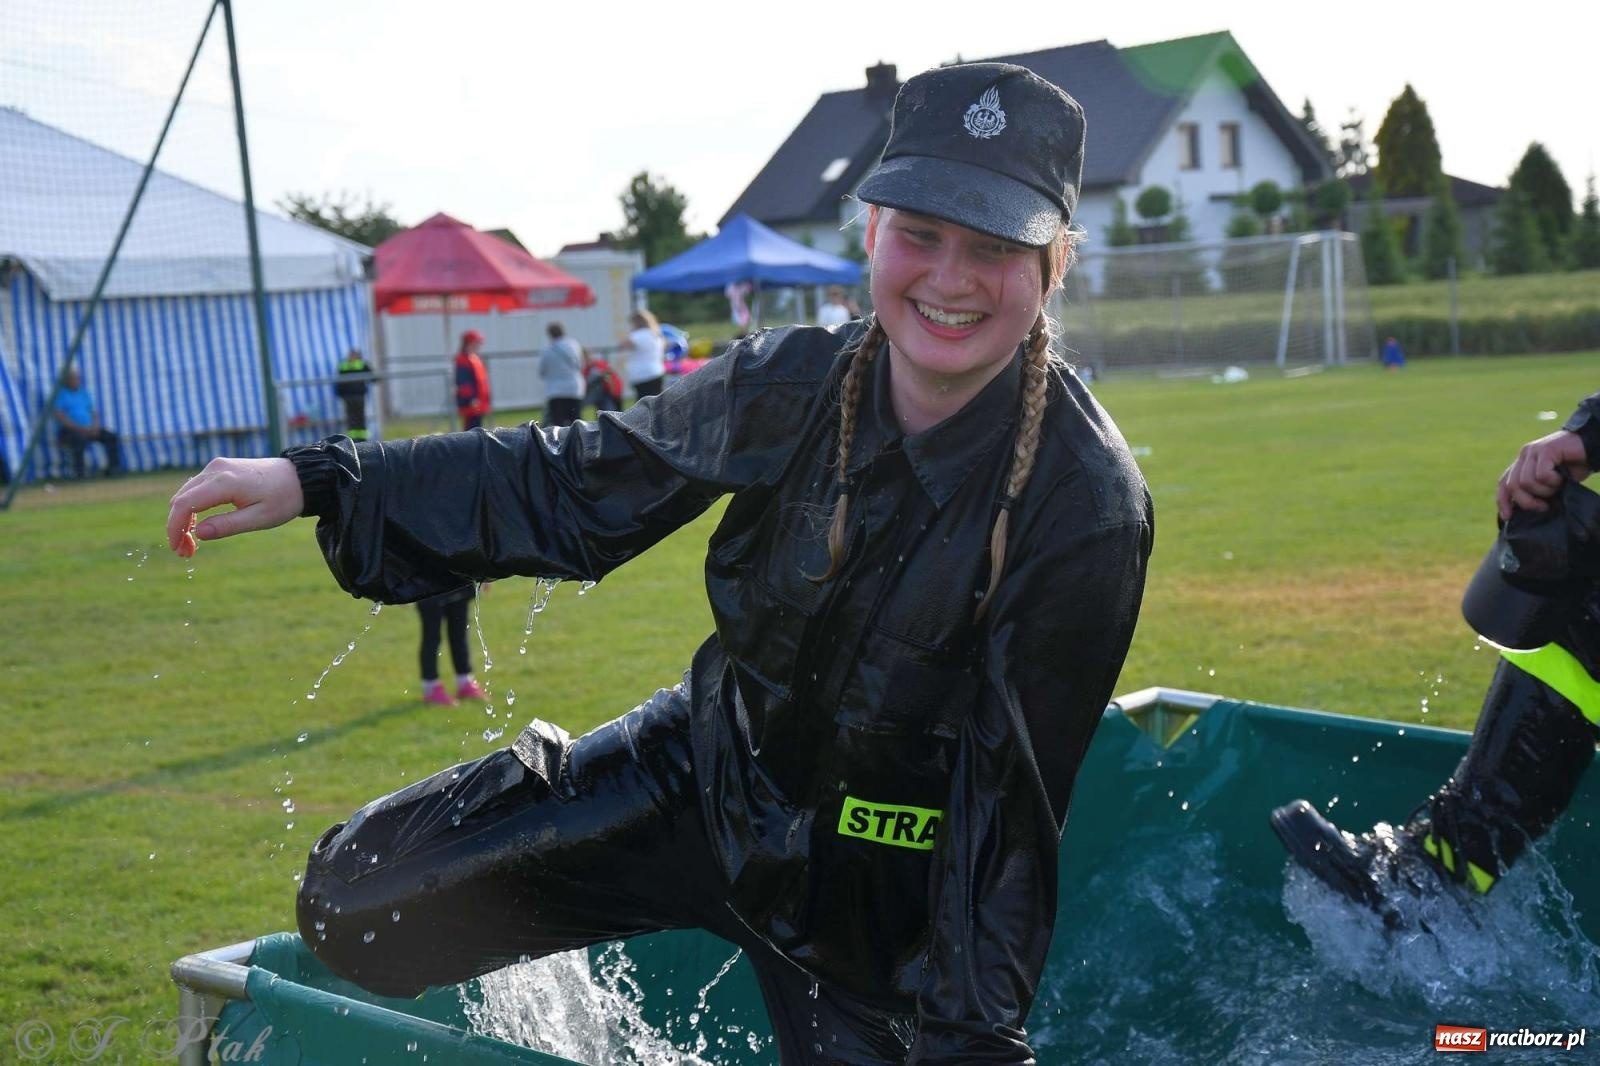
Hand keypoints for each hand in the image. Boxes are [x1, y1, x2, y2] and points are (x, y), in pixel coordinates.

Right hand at [166, 457, 303, 557]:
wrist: (300, 478)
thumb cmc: (283, 499)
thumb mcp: (259, 518)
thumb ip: (228, 525)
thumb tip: (198, 534)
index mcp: (225, 481)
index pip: (185, 504)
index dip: (175, 528)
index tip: (177, 549)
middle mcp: (215, 469)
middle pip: (180, 499)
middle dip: (178, 527)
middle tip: (186, 553)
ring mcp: (216, 467)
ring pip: (186, 494)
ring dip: (183, 519)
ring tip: (192, 545)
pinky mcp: (219, 469)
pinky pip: (196, 489)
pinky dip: (192, 508)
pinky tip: (199, 526)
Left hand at [1496, 429, 1589, 520]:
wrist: (1592, 448)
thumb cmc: (1574, 467)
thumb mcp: (1551, 484)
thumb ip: (1536, 491)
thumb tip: (1523, 511)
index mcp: (1522, 463)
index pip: (1503, 483)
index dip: (1503, 501)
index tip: (1508, 517)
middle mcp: (1524, 455)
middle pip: (1513, 485)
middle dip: (1527, 501)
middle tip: (1544, 506)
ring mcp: (1533, 451)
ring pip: (1526, 482)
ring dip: (1544, 491)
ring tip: (1557, 487)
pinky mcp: (1545, 450)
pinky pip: (1542, 475)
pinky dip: (1553, 482)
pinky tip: (1562, 478)